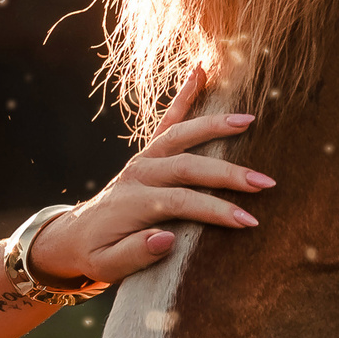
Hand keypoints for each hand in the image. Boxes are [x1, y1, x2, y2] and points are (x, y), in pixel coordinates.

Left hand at [26, 64, 270, 287]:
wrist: (73, 235)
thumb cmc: (96, 254)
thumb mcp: (107, 267)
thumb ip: (134, 255)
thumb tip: (166, 239)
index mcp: (132, 203)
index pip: (181, 202)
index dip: (215, 211)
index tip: (248, 222)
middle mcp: (138, 175)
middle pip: (188, 168)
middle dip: (229, 175)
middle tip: (265, 183)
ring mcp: (142, 159)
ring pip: (180, 136)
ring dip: (214, 126)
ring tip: (248, 121)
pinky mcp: (145, 153)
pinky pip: (166, 120)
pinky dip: (184, 95)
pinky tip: (200, 71)